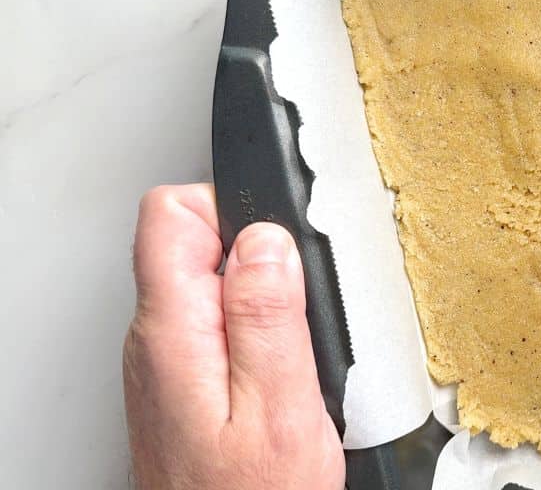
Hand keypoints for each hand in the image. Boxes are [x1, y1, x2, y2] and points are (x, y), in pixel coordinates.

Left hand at [123, 184, 343, 488]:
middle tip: (303, 307)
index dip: (233, 209)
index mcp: (173, 334)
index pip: (171, 213)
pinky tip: (286, 371)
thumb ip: (268, 317)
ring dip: (264, 297)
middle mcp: (157, 341)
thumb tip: (265, 241)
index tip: (282, 245)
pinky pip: (220, 323)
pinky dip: (259, 332)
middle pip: (195, 242)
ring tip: (298, 347)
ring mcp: (167, 361)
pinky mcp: (187, 381)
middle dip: (259, 255)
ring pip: (212, 282)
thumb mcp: (279, 410)